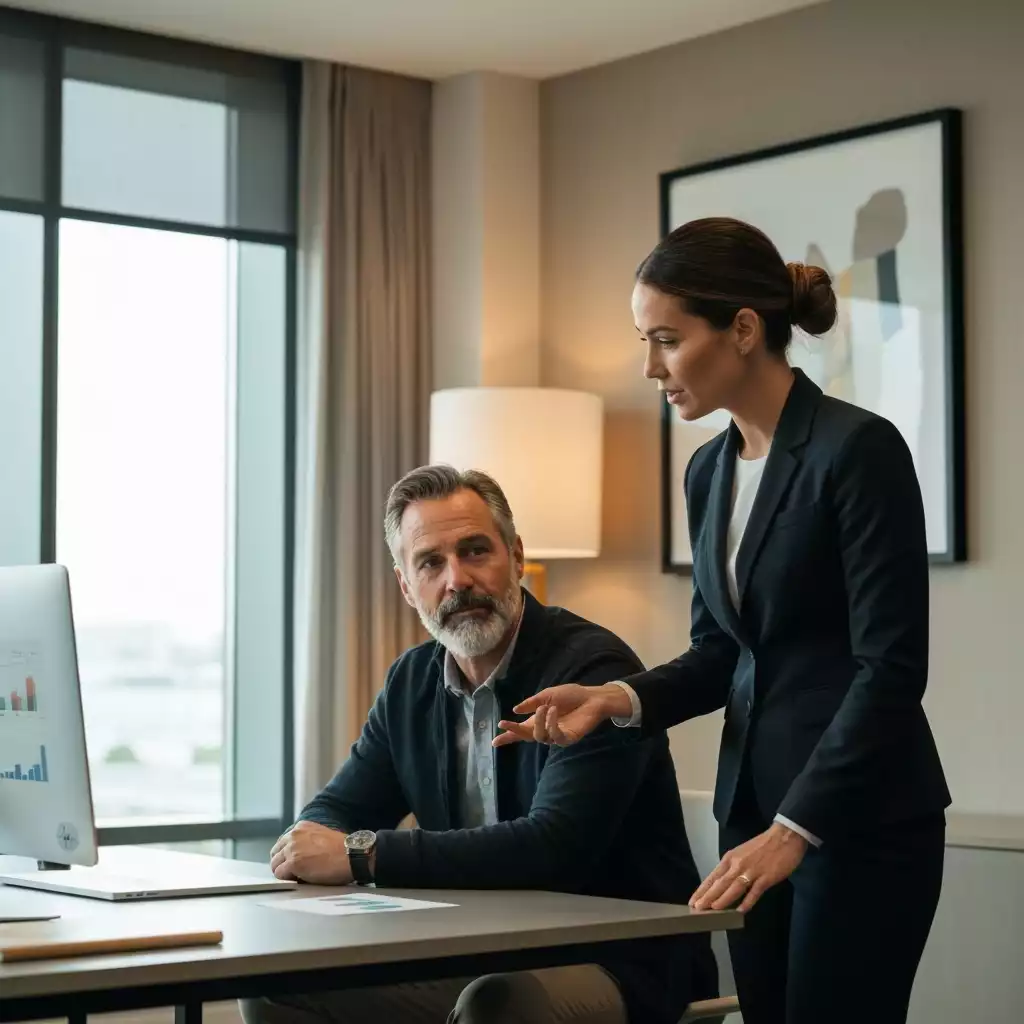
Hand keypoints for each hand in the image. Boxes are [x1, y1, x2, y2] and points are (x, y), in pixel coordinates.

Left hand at [269, 820, 352, 883]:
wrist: (352, 856)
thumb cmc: (342, 850)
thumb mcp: (320, 837)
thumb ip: (306, 842)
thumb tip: (297, 856)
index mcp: (302, 827)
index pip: (283, 843)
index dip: (287, 855)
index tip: (294, 862)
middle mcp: (294, 835)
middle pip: (275, 853)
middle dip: (282, 863)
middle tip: (294, 872)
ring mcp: (292, 848)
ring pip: (275, 865)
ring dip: (285, 872)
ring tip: (300, 876)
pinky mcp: (293, 863)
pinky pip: (280, 875)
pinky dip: (288, 879)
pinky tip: (301, 879)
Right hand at [492, 683, 631, 747]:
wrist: (592, 697)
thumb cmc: (571, 695)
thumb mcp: (548, 695)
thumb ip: (532, 703)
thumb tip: (515, 710)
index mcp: (540, 719)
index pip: (521, 730)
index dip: (509, 735)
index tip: (494, 741)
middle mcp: (546, 729)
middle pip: (527, 737)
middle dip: (514, 731)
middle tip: (506, 724)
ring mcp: (557, 735)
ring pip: (540, 736)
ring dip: (539, 721)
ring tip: (545, 707)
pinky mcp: (568, 738)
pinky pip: (555, 737)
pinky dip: (552, 724)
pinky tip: (553, 712)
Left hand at [690, 823, 807, 912]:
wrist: (784, 837)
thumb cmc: (762, 846)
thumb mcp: (741, 853)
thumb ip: (733, 868)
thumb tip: (723, 885)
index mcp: (730, 858)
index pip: (713, 877)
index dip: (703, 890)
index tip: (693, 900)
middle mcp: (738, 864)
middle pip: (721, 883)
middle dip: (708, 896)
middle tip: (697, 908)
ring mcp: (752, 871)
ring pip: (734, 887)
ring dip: (723, 899)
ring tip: (712, 910)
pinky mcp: (766, 877)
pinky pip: (755, 891)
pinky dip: (747, 901)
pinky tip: (740, 911)